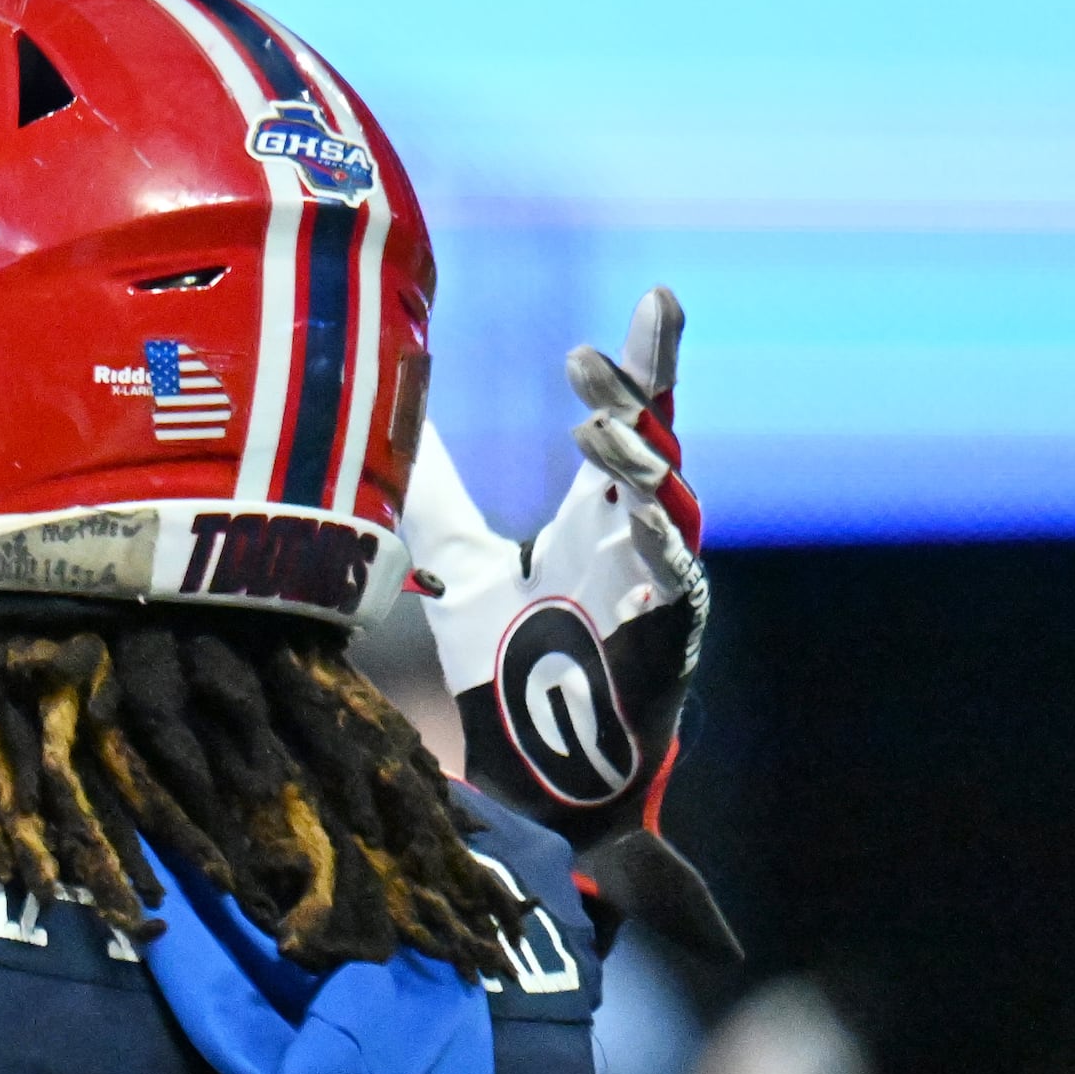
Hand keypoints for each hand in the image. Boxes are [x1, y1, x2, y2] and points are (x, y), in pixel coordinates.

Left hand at [403, 287, 733, 961]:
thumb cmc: (509, 670)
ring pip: (672, 506)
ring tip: (597, 428)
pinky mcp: (671, 646)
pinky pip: (679, 588)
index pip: (631, 420)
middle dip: (635, 398)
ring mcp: (661, 589)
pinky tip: (641, 516)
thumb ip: (435, 501)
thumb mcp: (460, 566)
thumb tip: (395, 432)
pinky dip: (661, 551)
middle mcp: (638, 540)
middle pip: (655, 448)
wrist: (530, 774)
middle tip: (590, 358)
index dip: (646, 364)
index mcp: (597, 514)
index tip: (658, 299)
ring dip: (637, 465)